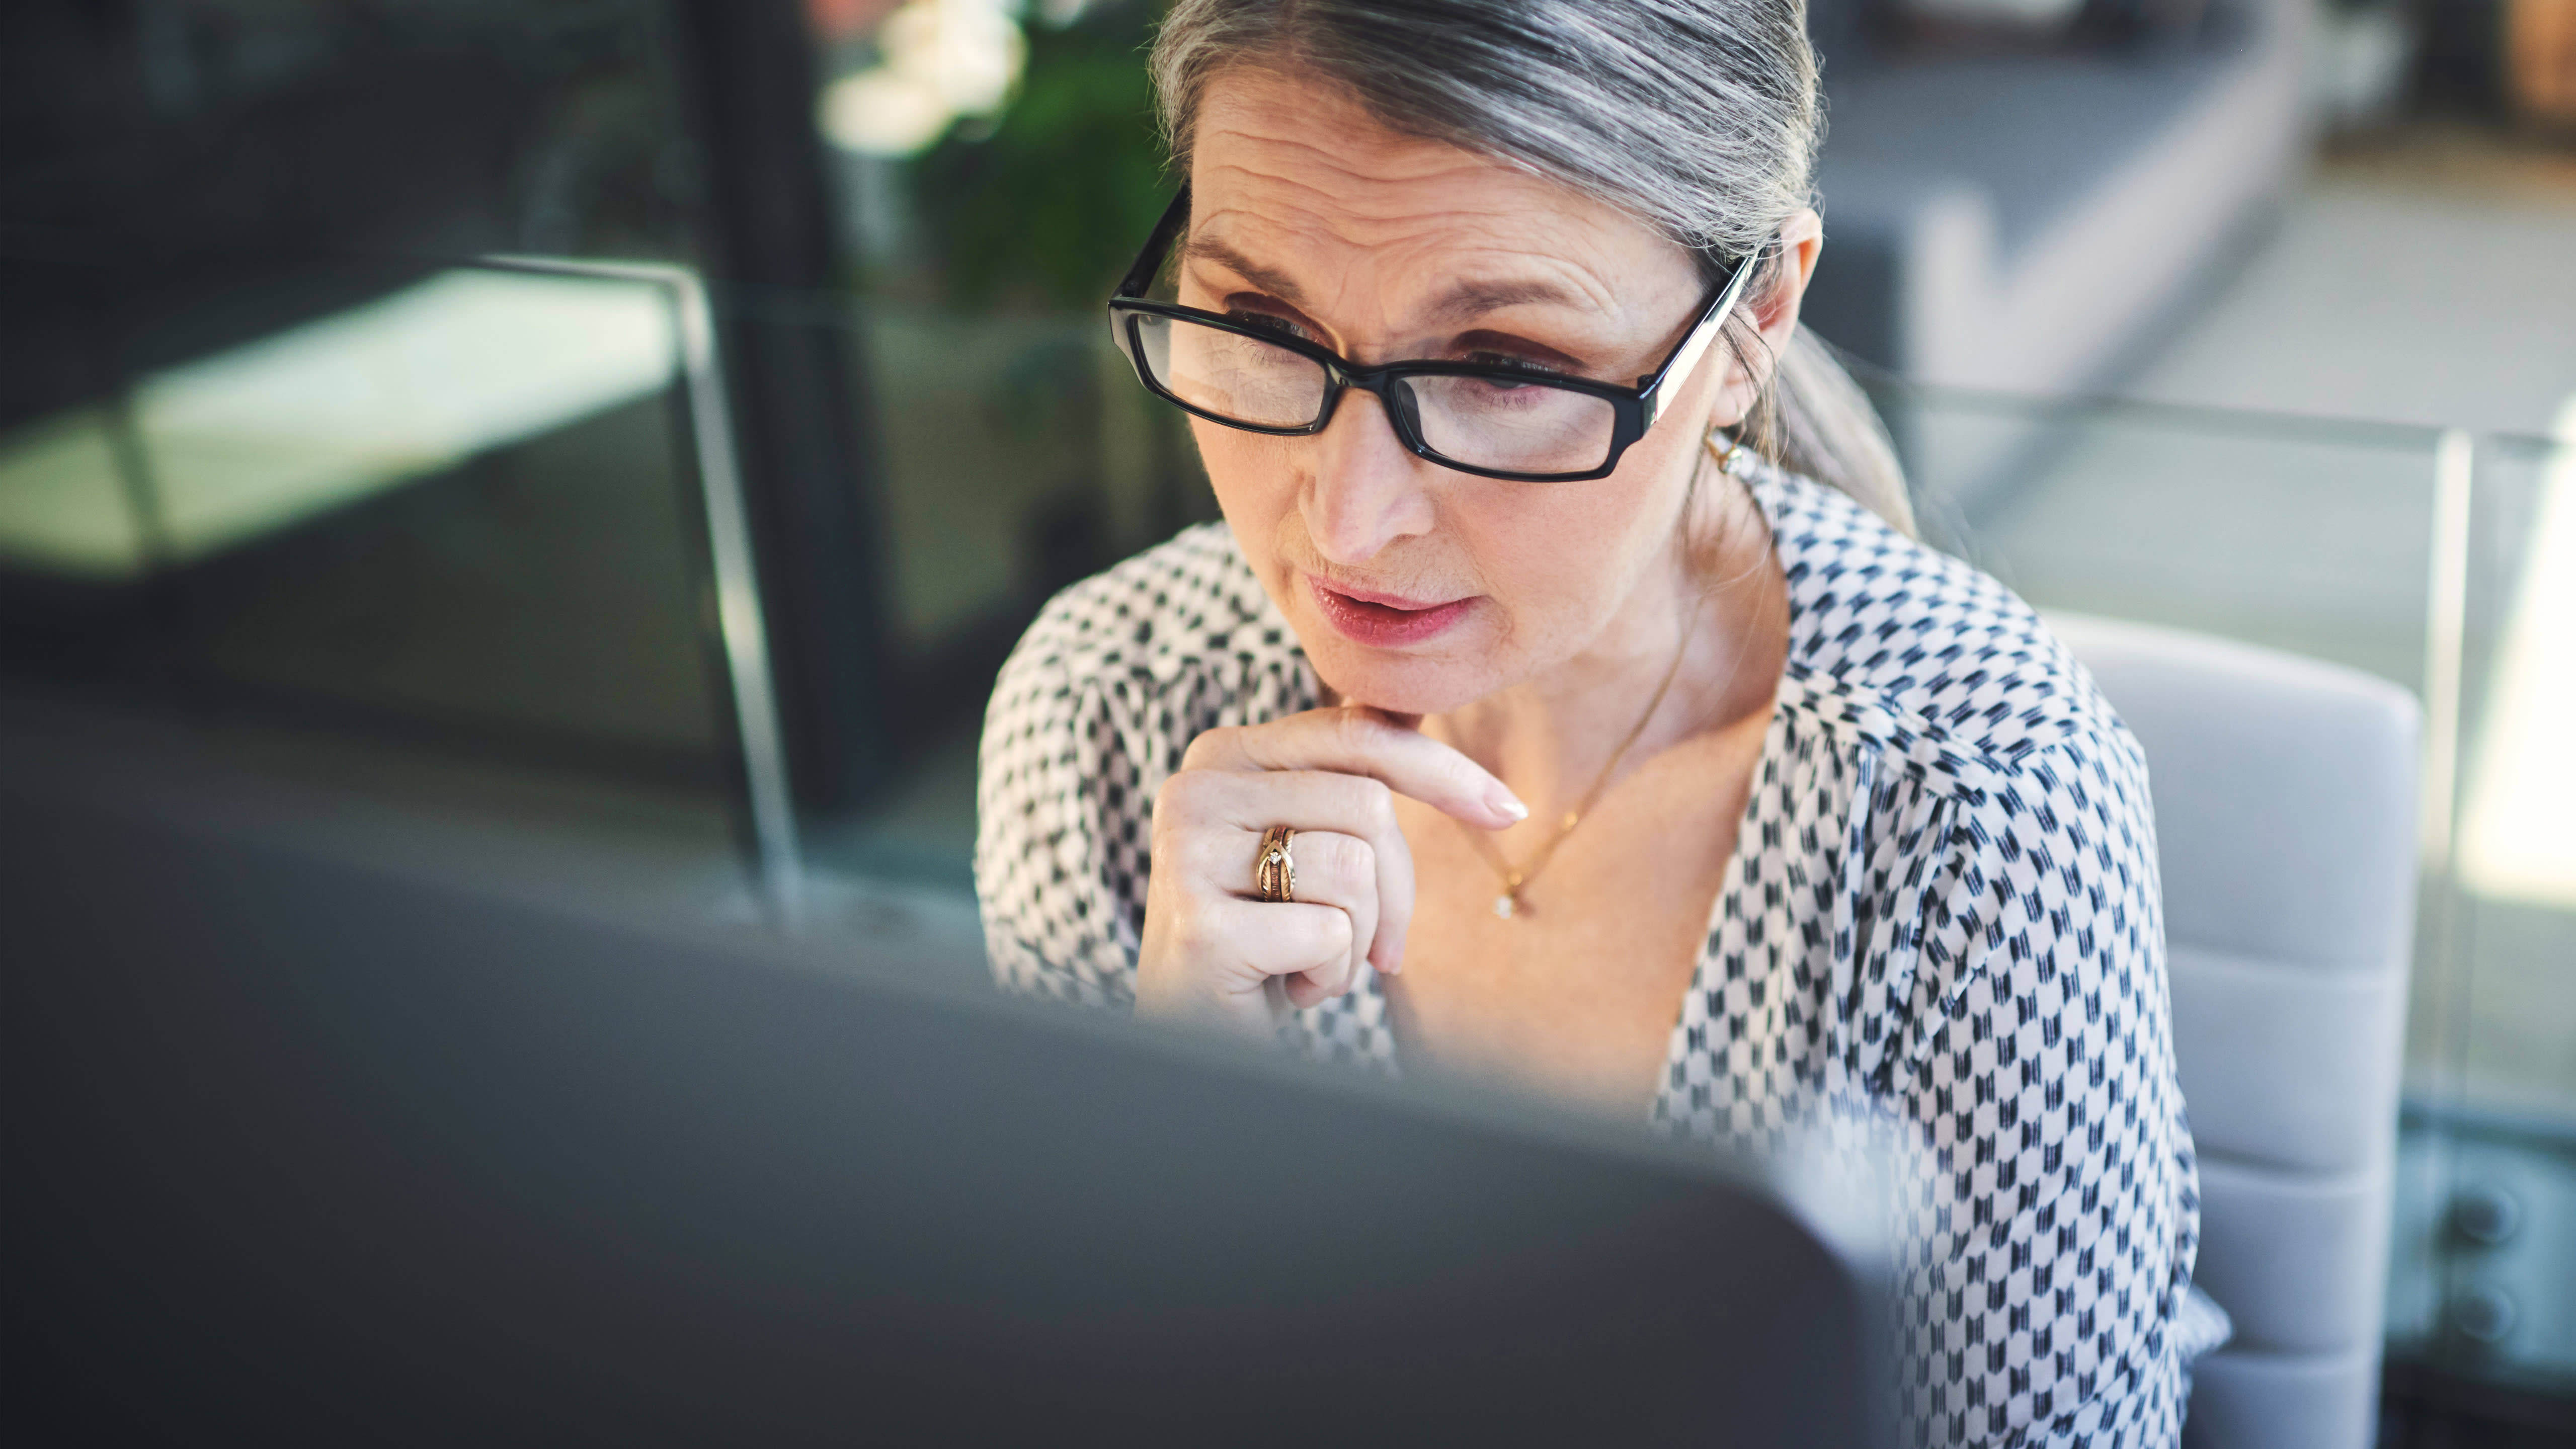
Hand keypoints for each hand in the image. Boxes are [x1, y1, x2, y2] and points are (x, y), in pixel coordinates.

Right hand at [1135, 706, 1526, 1037]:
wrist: (1195, 1038)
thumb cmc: (1267, 940)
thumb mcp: (1303, 842)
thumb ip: (1343, 774)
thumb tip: (1418, 700)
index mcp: (1222, 755)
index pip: (1356, 731)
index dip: (1443, 769)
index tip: (1510, 810)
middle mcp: (1195, 789)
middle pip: (1367, 803)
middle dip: (1395, 889)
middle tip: (1371, 947)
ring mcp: (1188, 854)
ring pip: (1354, 868)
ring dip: (1359, 937)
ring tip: (1312, 960)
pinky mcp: (1201, 926)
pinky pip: (1330, 934)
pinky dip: (1331, 977)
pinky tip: (1286, 987)